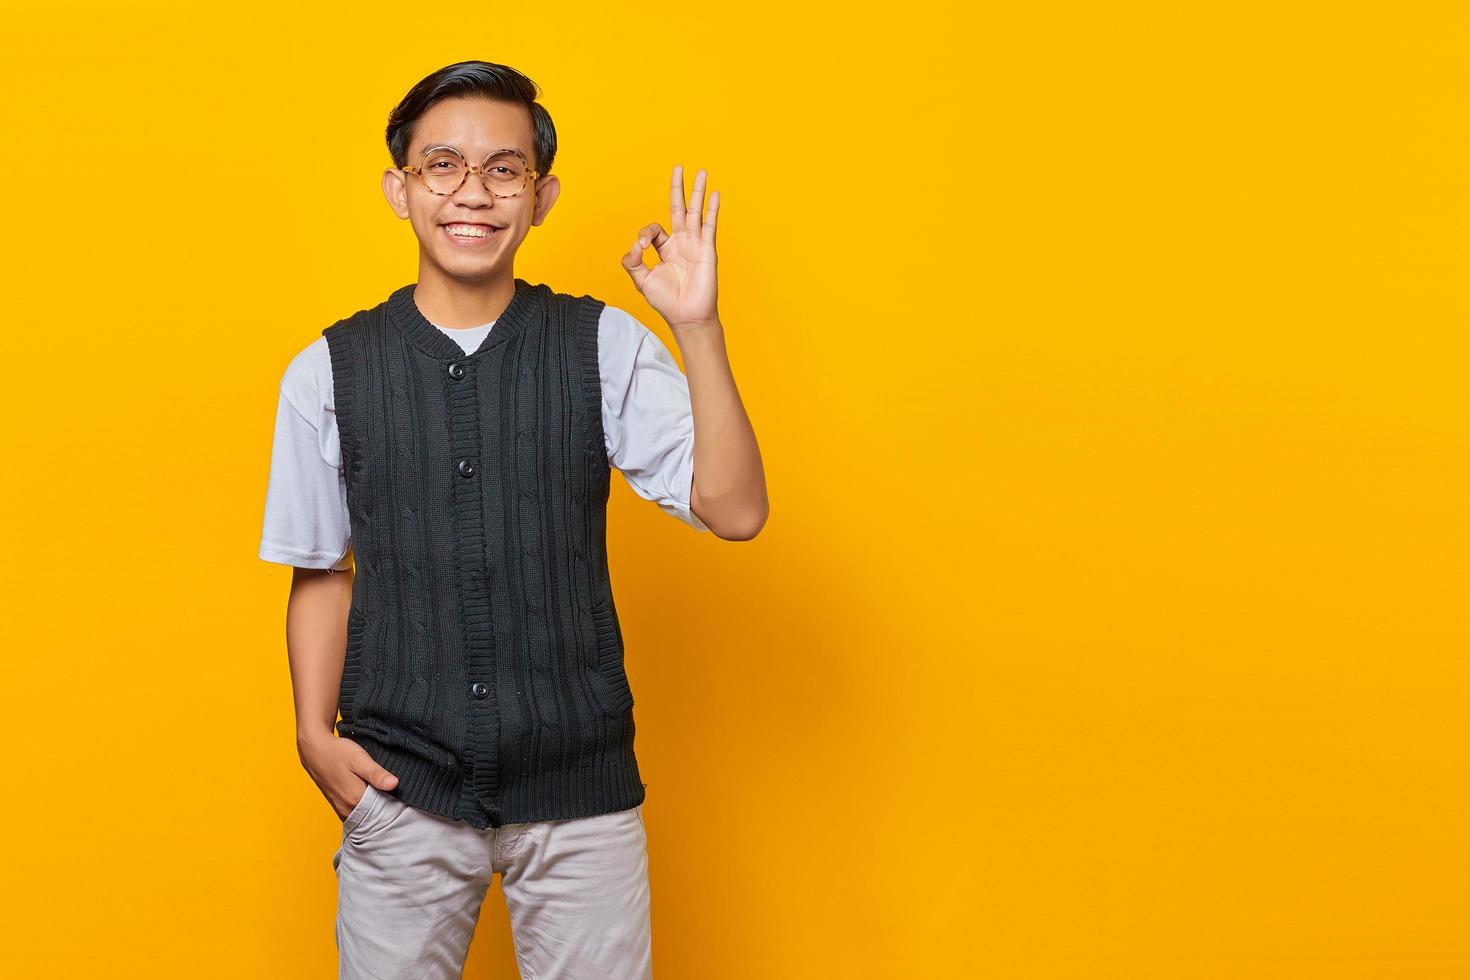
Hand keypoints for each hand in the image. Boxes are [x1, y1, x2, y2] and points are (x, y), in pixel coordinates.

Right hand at [297, 730, 399, 820]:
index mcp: (354, 799)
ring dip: (376, 807)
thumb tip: (394, 784)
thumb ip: (376, 774)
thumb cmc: (337, 753)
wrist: (315, 750)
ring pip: (366, 814)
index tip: (402, 795)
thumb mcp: (359, 759)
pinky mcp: (339, 805)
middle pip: (374, 816)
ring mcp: (341, 808)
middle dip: (387, 807)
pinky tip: (373, 793)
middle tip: (395, 792)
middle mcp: (346, 809)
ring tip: (385, 792)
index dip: (395, 804)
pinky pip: (358, 812)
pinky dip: (367, 806)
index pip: (383, 812)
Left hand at [621, 164, 719, 328]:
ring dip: (698, 191)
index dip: (646, 233)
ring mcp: (696, 244)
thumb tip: (635, 245)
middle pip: (679, 208)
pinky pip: (710, 225)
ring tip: (702, 172)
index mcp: (665, 248)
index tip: (642, 245)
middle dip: (678, 188)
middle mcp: (681, 242)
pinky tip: (715, 194)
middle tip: (678, 168)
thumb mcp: (642, 280)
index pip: (655, 229)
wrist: (687, 316)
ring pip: (696, 212)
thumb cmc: (666, 301)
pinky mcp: (707, 250)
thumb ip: (633, 261)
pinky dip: (712, 209)